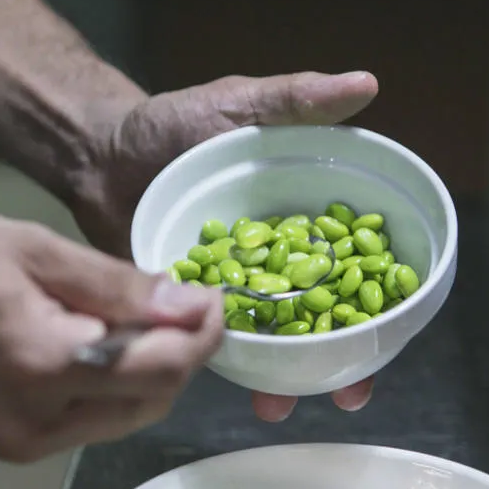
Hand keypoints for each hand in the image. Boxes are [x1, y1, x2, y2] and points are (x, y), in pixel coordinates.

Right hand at [0, 211, 223, 460]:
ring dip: (154, 376)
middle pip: (153, 401)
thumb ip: (115, 285)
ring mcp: (25, 445)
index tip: (214, 300)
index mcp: (44, 364)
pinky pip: (90, 424)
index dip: (202, 335)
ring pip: (126, 419)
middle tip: (187, 309)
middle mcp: (39, 422)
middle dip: (185, 356)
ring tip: (149, 324)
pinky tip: (107, 350)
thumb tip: (187, 303)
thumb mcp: (28, 249)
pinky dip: (115, 391)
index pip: (160, 367)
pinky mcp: (13, 449)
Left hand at [72, 71, 380, 421]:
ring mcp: (236, 291)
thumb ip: (295, 101)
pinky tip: (231, 393)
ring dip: (287, 377)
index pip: (355, 266)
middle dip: (341, 360)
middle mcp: (277, 263)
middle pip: (323, 318)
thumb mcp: (236, 107)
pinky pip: (217, 345)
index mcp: (301, 223)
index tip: (390, 337)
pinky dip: (227, 370)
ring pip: (274, 343)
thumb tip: (365, 85)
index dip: (378, 303)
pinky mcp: (193, 310)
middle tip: (348, 394)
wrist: (99, 156)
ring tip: (280, 404)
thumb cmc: (171, 126)